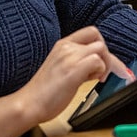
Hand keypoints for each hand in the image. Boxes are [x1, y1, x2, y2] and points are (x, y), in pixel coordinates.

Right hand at [18, 26, 133, 122]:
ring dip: (105, 65)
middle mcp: (66, 47)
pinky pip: (97, 61)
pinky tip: (91, 81)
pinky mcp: (73, 70)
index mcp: (63, 45)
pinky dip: (100, 71)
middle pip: (98, 38)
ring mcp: (69, 57)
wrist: (29, 103)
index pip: (90, 33)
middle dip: (107, 55)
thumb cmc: (44, 92)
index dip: (102, 45)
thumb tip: (97, 66)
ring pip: (100, 49)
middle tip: (104, 72)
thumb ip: (79, 64)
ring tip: (96, 79)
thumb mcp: (62, 70)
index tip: (107, 61)